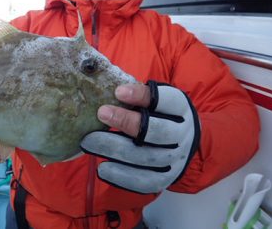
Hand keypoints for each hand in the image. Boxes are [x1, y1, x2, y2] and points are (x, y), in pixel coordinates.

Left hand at [81, 81, 200, 193]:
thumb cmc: (157, 114)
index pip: (166, 100)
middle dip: (127, 122)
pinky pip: (144, 181)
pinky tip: (102, 168)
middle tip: (101, 113)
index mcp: (181, 108)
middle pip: (157, 131)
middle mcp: (183, 134)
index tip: (118, 92)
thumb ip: (136, 95)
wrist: (179, 142)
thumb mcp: (153, 99)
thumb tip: (103, 90)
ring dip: (115, 149)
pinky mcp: (166, 179)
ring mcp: (176, 159)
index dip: (142, 95)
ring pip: (146, 157)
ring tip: (89, 142)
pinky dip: (121, 176)